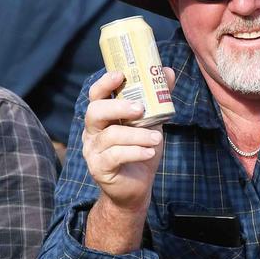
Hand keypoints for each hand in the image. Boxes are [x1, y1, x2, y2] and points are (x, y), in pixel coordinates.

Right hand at [82, 69, 174, 211]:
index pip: (96, 95)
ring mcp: (92, 150)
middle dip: (119, 107)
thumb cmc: (141, 150)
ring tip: (157, 138)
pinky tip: (149, 152)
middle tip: (141, 109)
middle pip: (95, 112)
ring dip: (137, 135)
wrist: (137, 187)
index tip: (121, 75)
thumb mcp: (151, 122)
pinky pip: (115, 156)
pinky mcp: (99, 168)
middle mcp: (92, 131)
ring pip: (111, 136)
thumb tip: (167, 72)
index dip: (105, 83)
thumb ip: (157, 99)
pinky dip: (135, 152)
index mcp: (102, 116)